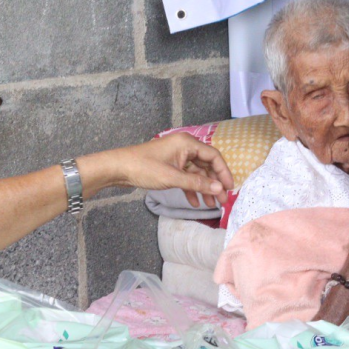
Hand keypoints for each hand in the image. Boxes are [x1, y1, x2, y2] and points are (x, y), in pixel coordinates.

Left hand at [96, 133, 232, 207]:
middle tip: (222, 200)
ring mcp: (176, 157)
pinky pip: (185, 177)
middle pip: (206, 165)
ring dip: (203, 188)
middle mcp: (184, 147)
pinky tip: (194, 202)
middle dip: (214, 183)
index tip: (230, 188)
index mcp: (187, 143)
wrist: (119, 168)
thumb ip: (197, 183)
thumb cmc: (144, 168)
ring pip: (196, 173)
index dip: (224, 172)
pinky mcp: (169, 166)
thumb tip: (219, 188)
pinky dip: (190, 188)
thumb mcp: (173, 177)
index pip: (214, 156)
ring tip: (210, 205)